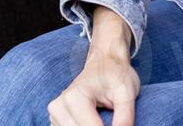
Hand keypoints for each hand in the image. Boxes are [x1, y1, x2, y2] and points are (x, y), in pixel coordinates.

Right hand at [47, 6, 138, 125]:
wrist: (104, 62)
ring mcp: (55, 114)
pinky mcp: (56, 120)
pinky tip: (93, 120)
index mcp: (74, 98)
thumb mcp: (127, 92)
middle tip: (114, 121)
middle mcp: (59, 107)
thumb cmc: (115, 74)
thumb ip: (124, 117)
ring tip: (103, 117)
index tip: (121, 125)